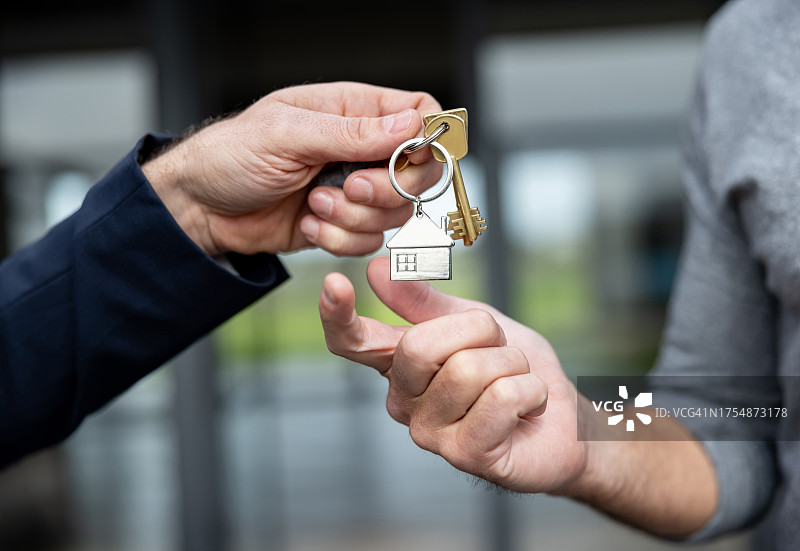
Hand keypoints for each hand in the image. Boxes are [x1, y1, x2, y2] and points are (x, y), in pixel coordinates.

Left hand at [143, 82, 441, 256]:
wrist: (200, 207)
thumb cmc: (231, 155)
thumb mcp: (288, 133)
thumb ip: (352, 132)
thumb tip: (412, 124)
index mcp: (353, 110)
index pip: (419, 112)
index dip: (427, 138)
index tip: (407, 159)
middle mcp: (361, 149)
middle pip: (419, 173)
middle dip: (387, 190)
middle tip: (347, 186)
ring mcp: (354, 189)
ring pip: (395, 214)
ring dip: (352, 217)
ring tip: (311, 203)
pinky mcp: (343, 223)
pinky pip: (369, 241)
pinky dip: (337, 239)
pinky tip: (307, 222)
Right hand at [318, 256, 587, 492]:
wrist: (563, 419)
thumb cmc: (512, 370)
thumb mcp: (471, 322)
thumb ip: (424, 300)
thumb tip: (376, 269)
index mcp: (399, 365)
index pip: (352, 342)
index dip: (337, 316)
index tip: (335, 283)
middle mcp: (404, 401)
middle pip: (419, 346)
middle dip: (479, 332)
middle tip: (500, 349)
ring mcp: (431, 433)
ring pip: (469, 370)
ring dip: (512, 364)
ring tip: (516, 382)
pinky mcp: (466, 454)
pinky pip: (501, 397)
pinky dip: (530, 391)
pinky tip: (528, 408)